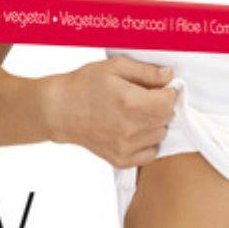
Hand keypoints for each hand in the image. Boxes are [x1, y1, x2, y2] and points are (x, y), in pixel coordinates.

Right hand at [41, 55, 176, 166]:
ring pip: (159, 135)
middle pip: (166, 118)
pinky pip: (149, 154)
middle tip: (143, 99)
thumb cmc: (84, 86)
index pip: (169, 101)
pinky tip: (133, 132)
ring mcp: (125, 147)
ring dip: (154, 124)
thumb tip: (169, 76)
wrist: (59, 111)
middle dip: (160, 106)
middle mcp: (130, 128)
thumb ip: (146, 72)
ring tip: (135, 115)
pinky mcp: (120, 159)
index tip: (159, 88)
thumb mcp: (114, 68)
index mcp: (131, 102)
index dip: (168, 92)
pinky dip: (146, 143)